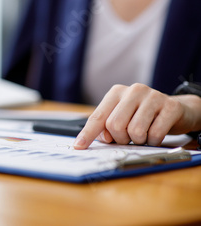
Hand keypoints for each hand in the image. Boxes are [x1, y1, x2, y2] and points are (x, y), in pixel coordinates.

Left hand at [73, 83, 200, 149]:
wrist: (177, 111)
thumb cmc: (143, 117)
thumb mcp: (121, 118)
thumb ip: (106, 127)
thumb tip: (100, 139)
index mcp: (116, 92)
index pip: (98, 117)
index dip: (88, 134)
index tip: (79, 146)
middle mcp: (133, 90)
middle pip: (115, 125)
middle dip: (120, 138)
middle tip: (128, 137)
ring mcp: (153, 96)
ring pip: (135, 130)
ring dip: (138, 140)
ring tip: (143, 134)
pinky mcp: (171, 106)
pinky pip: (155, 133)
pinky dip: (154, 141)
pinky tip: (156, 134)